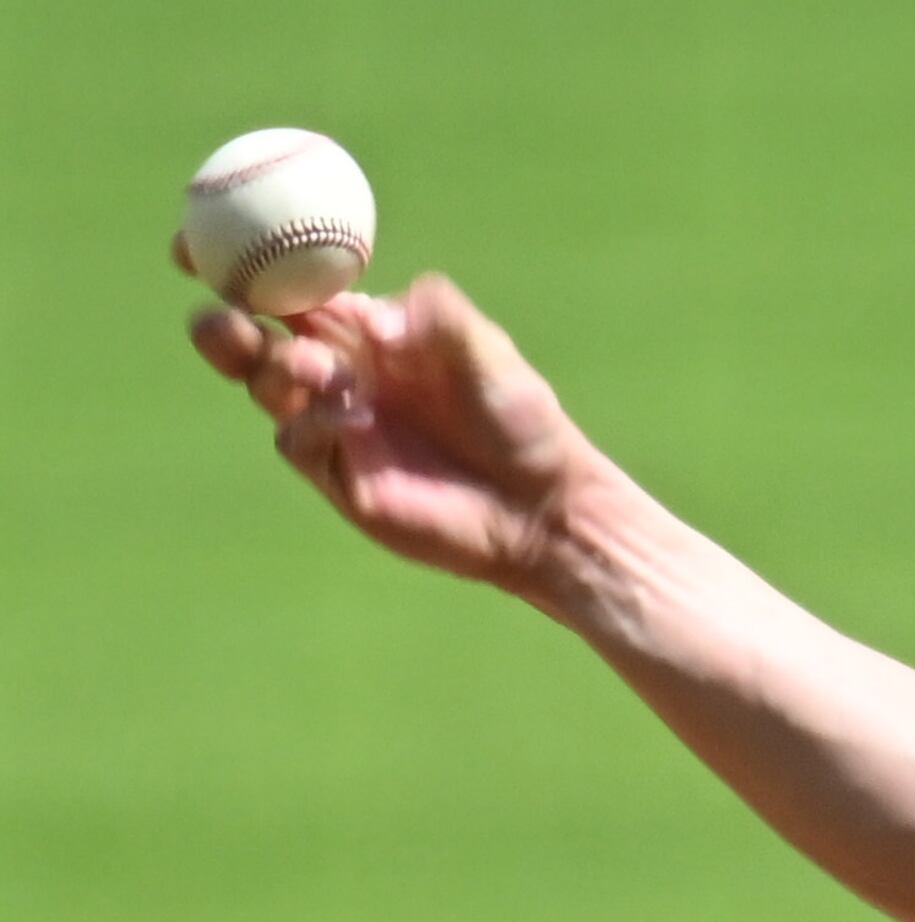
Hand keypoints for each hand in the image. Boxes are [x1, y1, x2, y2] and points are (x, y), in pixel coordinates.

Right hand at [182, 269, 604, 596]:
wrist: (542, 506)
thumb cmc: (521, 420)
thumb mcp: (489, 354)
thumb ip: (440, 318)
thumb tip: (378, 314)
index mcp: (363, 327)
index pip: (285, 283)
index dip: (236, 259)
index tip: (194, 244)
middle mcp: (337, 369)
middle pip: (251, 336)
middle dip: (225, 322)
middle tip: (230, 317)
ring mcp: (330, 422)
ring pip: (262, 384)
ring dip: (272, 367)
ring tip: (319, 370)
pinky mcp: (336, 474)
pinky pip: (296, 440)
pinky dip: (311, 422)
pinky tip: (352, 419)